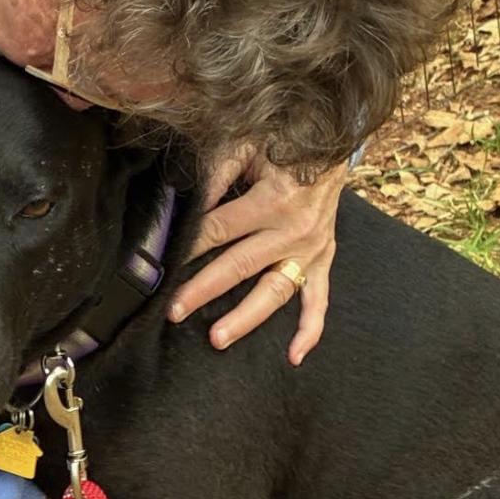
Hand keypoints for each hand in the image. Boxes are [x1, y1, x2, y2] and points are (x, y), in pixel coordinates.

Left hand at [168, 149, 345, 365]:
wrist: (334, 143)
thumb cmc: (284, 142)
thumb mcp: (248, 144)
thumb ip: (218, 172)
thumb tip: (190, 205)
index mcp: (273, 198)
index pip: (220, 228)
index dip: (190, 245)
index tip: (165, 264)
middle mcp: (293, 229)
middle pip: (240, 265)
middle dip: (204, 289)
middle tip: (174, 310)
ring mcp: (311, 249)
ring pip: (274, 291)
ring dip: (246, 317)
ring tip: (218, 338)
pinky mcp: (323, 260)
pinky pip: (319, 300)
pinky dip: (310, 330)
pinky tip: (294, 356)